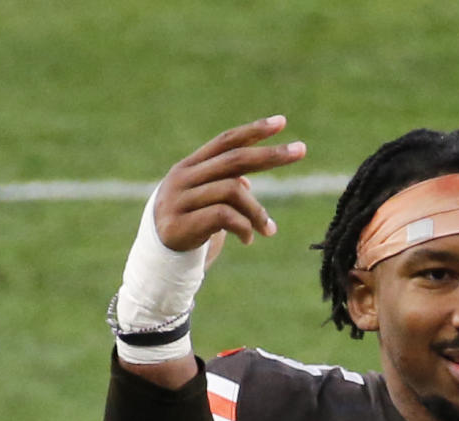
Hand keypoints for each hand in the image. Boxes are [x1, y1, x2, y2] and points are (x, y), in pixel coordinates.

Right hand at [153, 115, 305, 253]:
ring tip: (269, 230)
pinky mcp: (182, 224)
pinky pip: (224, 216)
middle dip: (270, 154)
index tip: (282, 122)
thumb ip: (224, 188)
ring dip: (259, 211)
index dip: (253, 131)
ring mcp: (181, 200)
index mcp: (190, 167)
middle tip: (301, 150)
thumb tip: (248, 181)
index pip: (225, 141)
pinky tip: (249, 240)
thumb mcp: (206, 204)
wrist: (157, 261)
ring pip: (233, 190)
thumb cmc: (189, 229)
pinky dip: (245, 227)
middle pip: (234, 159)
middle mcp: (184, 177)